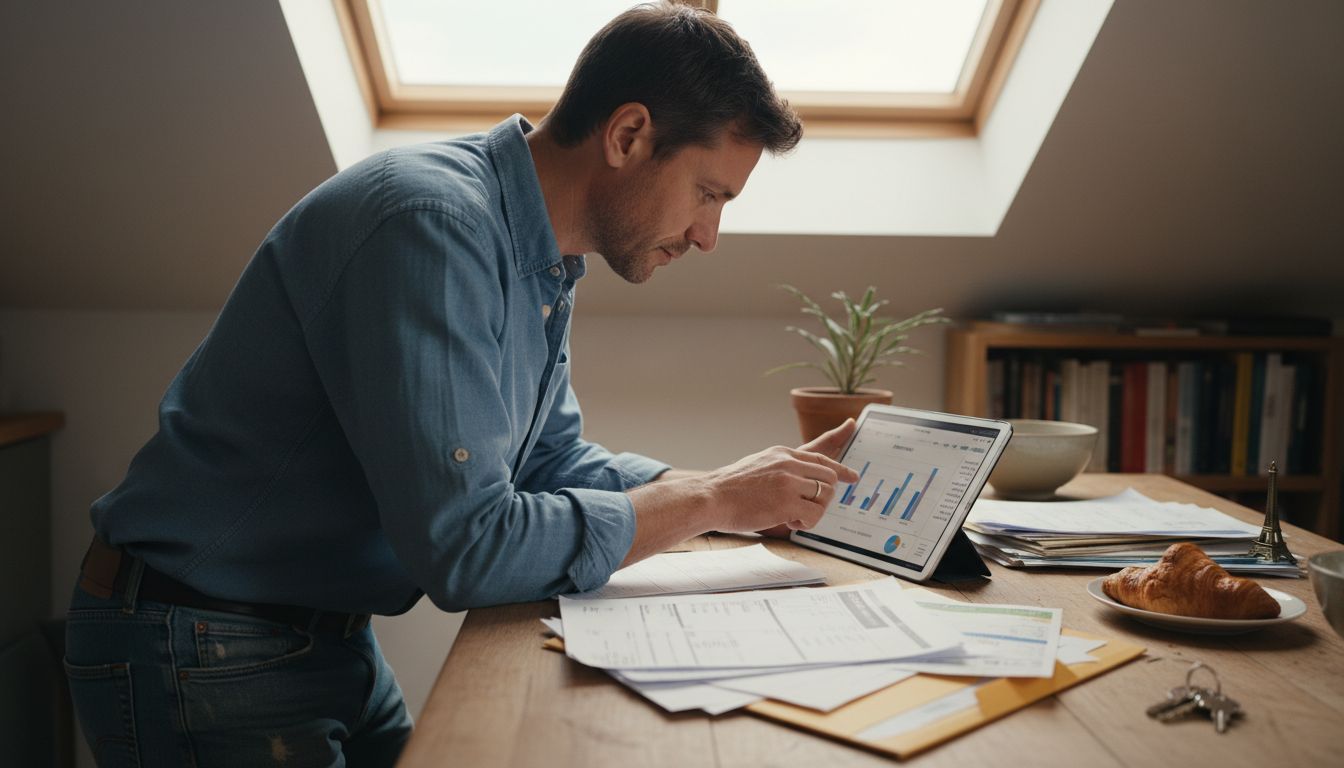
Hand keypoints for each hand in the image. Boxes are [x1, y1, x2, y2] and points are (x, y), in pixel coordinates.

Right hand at [704, 419, 859, 533]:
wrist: (710, 497)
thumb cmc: (729, 489)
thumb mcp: (758, 465)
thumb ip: (780, 468)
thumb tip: (798, 480)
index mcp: (782, 453)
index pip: (820, 454)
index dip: (840, 467)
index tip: (853, 476)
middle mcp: (789, 463)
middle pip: (828, 477)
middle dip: (825, 497)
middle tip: (808, 510)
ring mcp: (789, 481)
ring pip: (824, 496)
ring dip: (814, 512)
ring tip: (792, 518)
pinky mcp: (787, 502)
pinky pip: (815, 515)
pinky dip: (806, 524)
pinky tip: (789, 524)